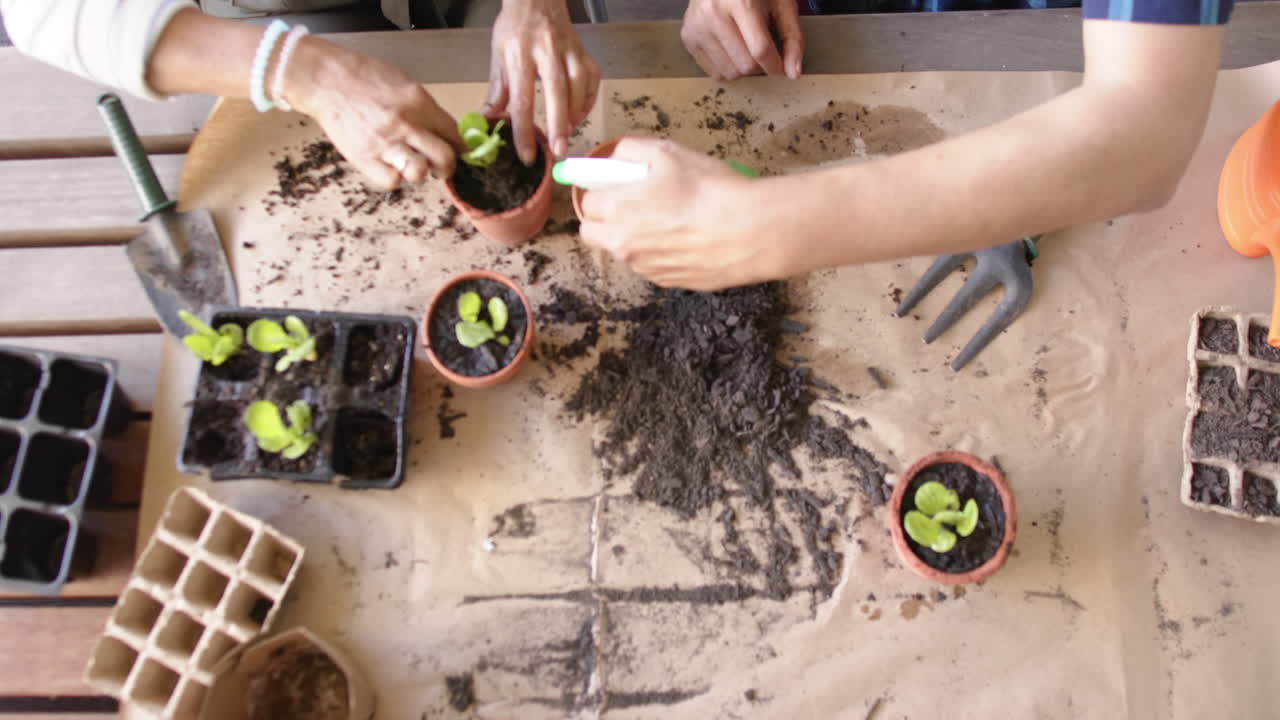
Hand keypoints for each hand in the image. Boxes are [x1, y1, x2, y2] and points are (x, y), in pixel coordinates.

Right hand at [279, 37, 463, 188]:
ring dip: (421, 172)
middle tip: (441, 165)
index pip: (454, 134)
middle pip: (444, 158)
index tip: (461, 153)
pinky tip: (390, 165)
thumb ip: (426, 110)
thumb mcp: (404, 84)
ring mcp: (384, 143)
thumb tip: (447, 132)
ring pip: (419, 173)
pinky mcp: (364, 158)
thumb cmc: (364, 78)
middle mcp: (404, 124)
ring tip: (413, 164)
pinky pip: (391, 181)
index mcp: (418, 102)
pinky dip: (394, 177)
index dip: (462, 148)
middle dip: (448, 166)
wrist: (326, 80)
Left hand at [484, 0, 600, 162]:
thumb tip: (488, 122)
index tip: (526, 154)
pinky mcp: (584, 52)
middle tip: (559, 151)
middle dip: (558, 126)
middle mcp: (547, 50)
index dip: (524, 130)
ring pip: (578, 87)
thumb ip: (497, 90)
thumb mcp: (498, 55)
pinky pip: (592, 81)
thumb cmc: (515, 28)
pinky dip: (587, 102)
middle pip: (556, 93)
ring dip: (574, 115)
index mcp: (520, 53)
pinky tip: (578, 115)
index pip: (522, 99)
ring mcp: (569, 50)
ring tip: (567, 135)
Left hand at [579, 138, 783, 290]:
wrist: (749, 232)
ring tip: (670, 221)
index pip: (586, 204)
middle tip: (632, 205)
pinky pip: (651, 266)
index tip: (616, 185)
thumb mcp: (669, 152)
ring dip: (634, 237)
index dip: (601, 191)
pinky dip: (660, 254)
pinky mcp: (667, 282)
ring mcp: (644, 268)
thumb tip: (615, 157)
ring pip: (624, 251)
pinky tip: (686, 239)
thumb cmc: (709, 189)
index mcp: (617, 209)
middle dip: (605, 219)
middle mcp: (623, 244)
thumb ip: (631, 150)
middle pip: (593, 234)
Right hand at [681, 0, 802, 81]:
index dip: (776, 66)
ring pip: (730, 72)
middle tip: (760, 48)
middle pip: (745, 65)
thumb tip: (793, 73)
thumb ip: (792, 38)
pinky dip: (727, 66)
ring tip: (744, 45)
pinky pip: (714, 72)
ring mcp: (697, 26)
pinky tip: (730, 46)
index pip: (761, 50)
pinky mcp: (688, 37)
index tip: (780, 68)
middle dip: (759, 65)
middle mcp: (714, 13)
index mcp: (740, 1)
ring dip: (743, 67)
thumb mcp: (781, 5)